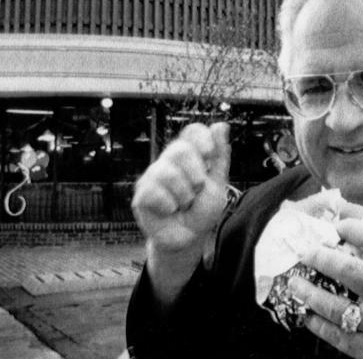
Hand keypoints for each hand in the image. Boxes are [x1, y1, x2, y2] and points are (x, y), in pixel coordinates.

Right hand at [132, 122, 230, 251]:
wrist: (190, 238)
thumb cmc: (202, 210)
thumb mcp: (218, 184)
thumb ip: (220, 156)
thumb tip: (221, 125)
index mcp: (189, 155)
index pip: (192, 132)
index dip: (202, 138)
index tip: (209, 154)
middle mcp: (168, 161)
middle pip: (179, 150)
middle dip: (195, 174)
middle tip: (196, 190)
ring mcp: (152, 176)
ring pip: (167, 172)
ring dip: (183, 194)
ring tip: (183, 204)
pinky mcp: (141, 194)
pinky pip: (154, 191)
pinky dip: (169, 205)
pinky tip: (169, 210)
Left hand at [288, 218, 362, 358]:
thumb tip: (346, 236)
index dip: (353, 229)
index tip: (337, 225)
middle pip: (350, 272)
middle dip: (322, 259)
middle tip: (304, 253)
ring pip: (337, 309)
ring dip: (311, 295)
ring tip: (295, 285)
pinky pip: (338, 337)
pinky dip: (319, 326)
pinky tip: (308, 316)